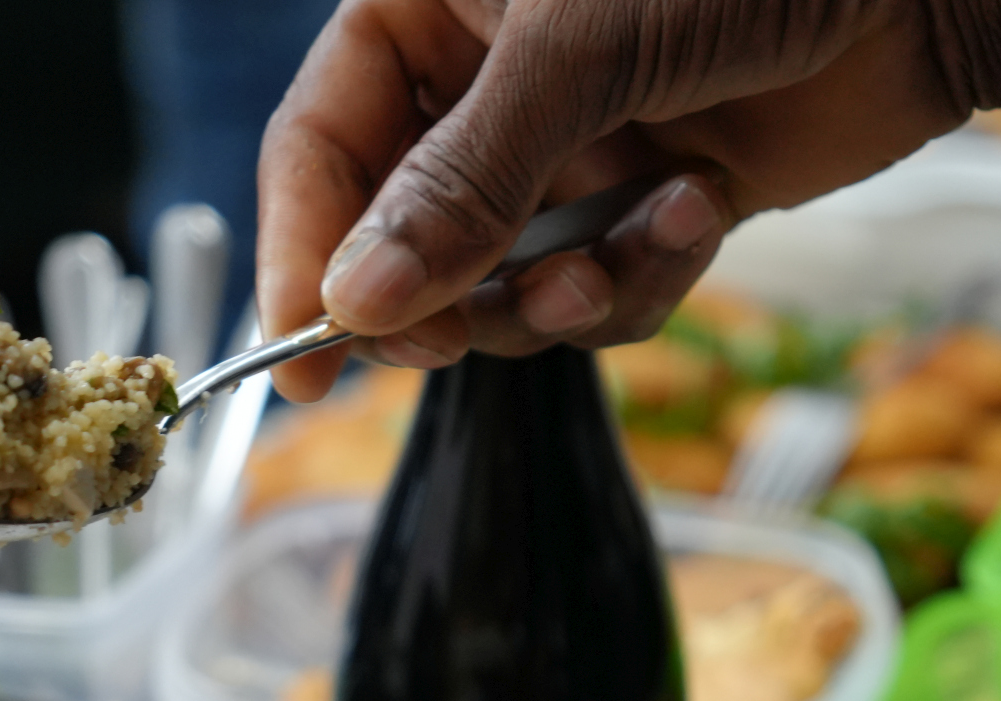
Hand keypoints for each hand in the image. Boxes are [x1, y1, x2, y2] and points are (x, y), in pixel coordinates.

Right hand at [255, 0, 1000, 399]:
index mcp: (426, 6)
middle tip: (468, 336)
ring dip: (557, 299)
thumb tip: (358, 304)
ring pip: (501, 287)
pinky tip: (698, 211)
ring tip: (620, 258)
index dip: (302, 258)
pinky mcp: (643, 202)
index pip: (319, 146)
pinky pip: (600, 291)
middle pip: (399, 240)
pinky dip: (642, 278)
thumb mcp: (578, 52)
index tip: (302, 364)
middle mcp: (482, 84)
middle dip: (444, 302)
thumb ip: (461, 183)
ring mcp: (565, 150)